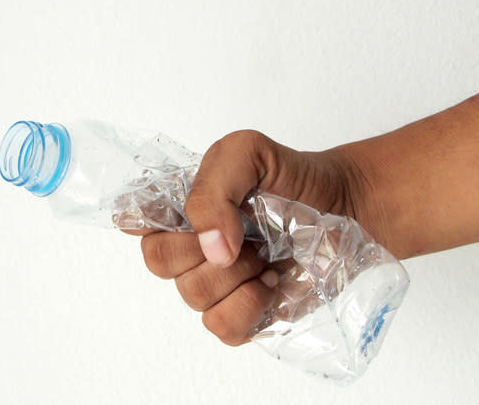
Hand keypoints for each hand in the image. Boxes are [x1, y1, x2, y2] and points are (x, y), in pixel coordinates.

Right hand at [138, 130, 369, 344]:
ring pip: (192, 295)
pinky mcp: (241, 316)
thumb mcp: (249, 152)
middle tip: (242, 234)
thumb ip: (212, 188)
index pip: (132, 216)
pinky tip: (270, 283)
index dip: (145, 219)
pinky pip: (221, 327)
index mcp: (182, 206)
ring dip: (236, 274)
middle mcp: (190, 246)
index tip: (180, 216)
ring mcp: (214, 284)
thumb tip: (210, 247)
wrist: (346, 208)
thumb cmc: (294, 179)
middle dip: (201, 247)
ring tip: (266, 255)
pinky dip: (249, 305)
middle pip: (157, 260)